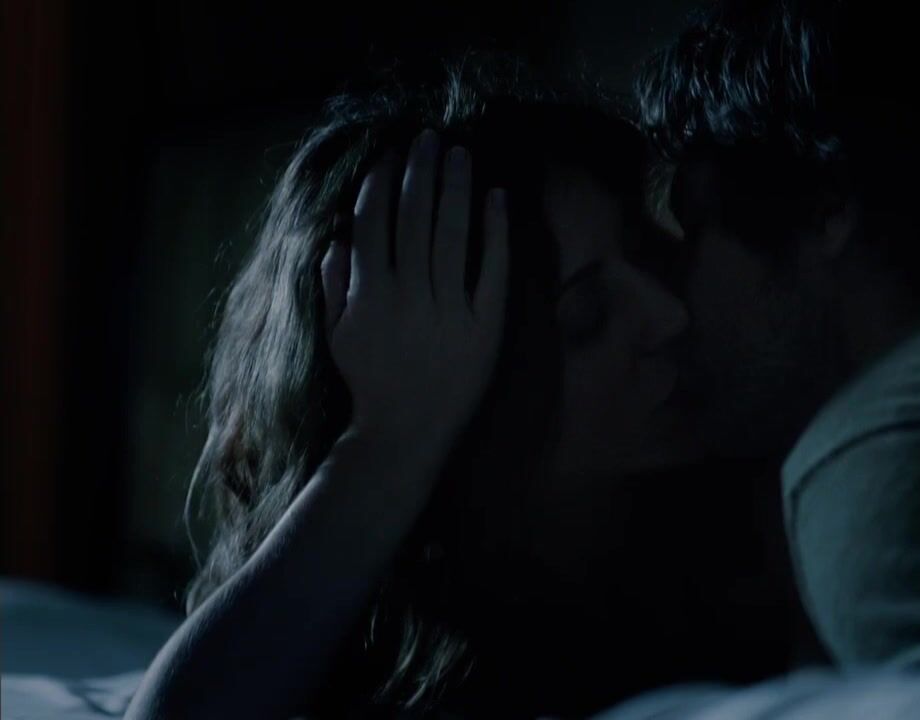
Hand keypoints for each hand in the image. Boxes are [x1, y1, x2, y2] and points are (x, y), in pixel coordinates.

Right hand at [320, 131, 507, 455]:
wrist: (407, 432)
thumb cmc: (370, 382)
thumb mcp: (338, 335)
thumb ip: (334, 285)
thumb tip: (337, 236)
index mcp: (370, 293)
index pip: (374, 223)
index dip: (382, 183)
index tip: (390, 154)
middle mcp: (409, 293)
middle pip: (415, 218)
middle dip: (421, 172)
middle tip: (430, 136)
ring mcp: (449, 307)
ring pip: (452, 233)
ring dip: (455, 189)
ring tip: (460, 153)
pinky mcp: (486, 324)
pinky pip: (492, 269)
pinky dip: (495, 231)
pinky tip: (497, 198)